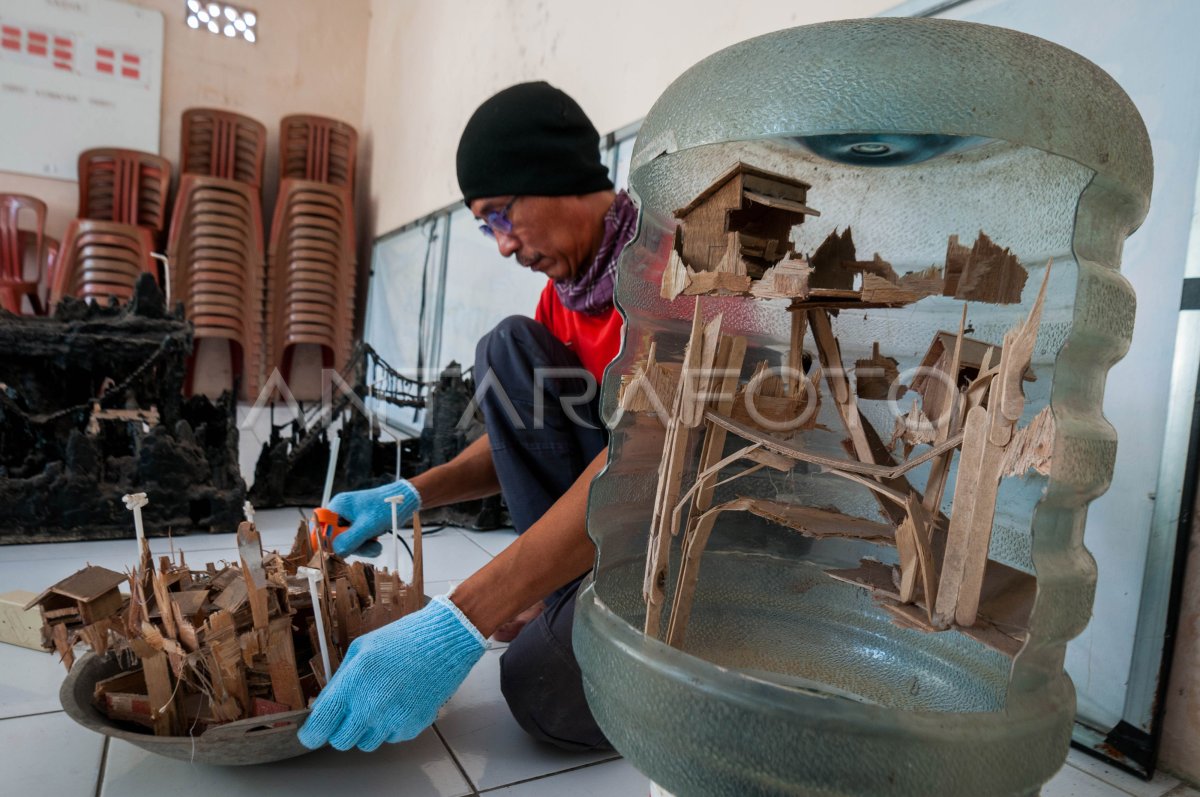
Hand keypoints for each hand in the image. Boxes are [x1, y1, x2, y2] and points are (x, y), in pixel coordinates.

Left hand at [298, 595, 485, 750]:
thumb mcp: (360, 650)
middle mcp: (370, 707)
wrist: (444, 641)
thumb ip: (339, 681)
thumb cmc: (403, 639)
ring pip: (366, 743)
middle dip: (340, 730)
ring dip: (366, 729)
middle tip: (351, 712)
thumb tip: (323, 705)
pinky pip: (391, 737)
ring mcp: (393, 719)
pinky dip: (391, 725)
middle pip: (340, 742)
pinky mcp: (412, 726)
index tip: (312, 733)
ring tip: (380, 702)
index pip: (319, 727)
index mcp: (352, 684)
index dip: (311, 734)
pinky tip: (399, 701)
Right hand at [326, 479, 420, 556]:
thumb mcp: (368, 525)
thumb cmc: (386, 506)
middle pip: (334, 538)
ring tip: (375, 544)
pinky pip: (357, 542)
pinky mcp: (359, 527)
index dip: (322, 541)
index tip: (330, 553)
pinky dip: (367, 545)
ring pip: (347, 542)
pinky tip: (377, 543)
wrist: (405, 501)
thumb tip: (335, 552)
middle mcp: (341, 513)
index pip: (319, 526)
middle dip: (350, 546)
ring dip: (362, 547)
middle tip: (365, 546)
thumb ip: (350, 539)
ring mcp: (350, 521)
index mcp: (337, 507)